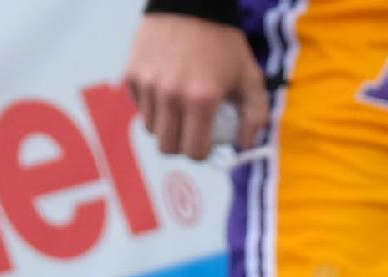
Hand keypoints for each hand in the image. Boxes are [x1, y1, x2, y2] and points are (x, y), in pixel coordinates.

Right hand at [123, 14, 264, 158]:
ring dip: (164, 124)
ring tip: (177, 106)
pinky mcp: (132, 72)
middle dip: (179, 145)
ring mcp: (148, 83)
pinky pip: (137, 105)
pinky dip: (149, 104)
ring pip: (150, 128)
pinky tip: (163, 88)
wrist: (191, 3)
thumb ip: (255, 116)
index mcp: (201, 99)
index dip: (201, 152)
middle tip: (188, 131)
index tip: (205, 142)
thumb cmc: (223, 41)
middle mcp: (171, 94)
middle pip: (166, 148)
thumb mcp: (250, 76)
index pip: (194, 152)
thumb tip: (244, 146)